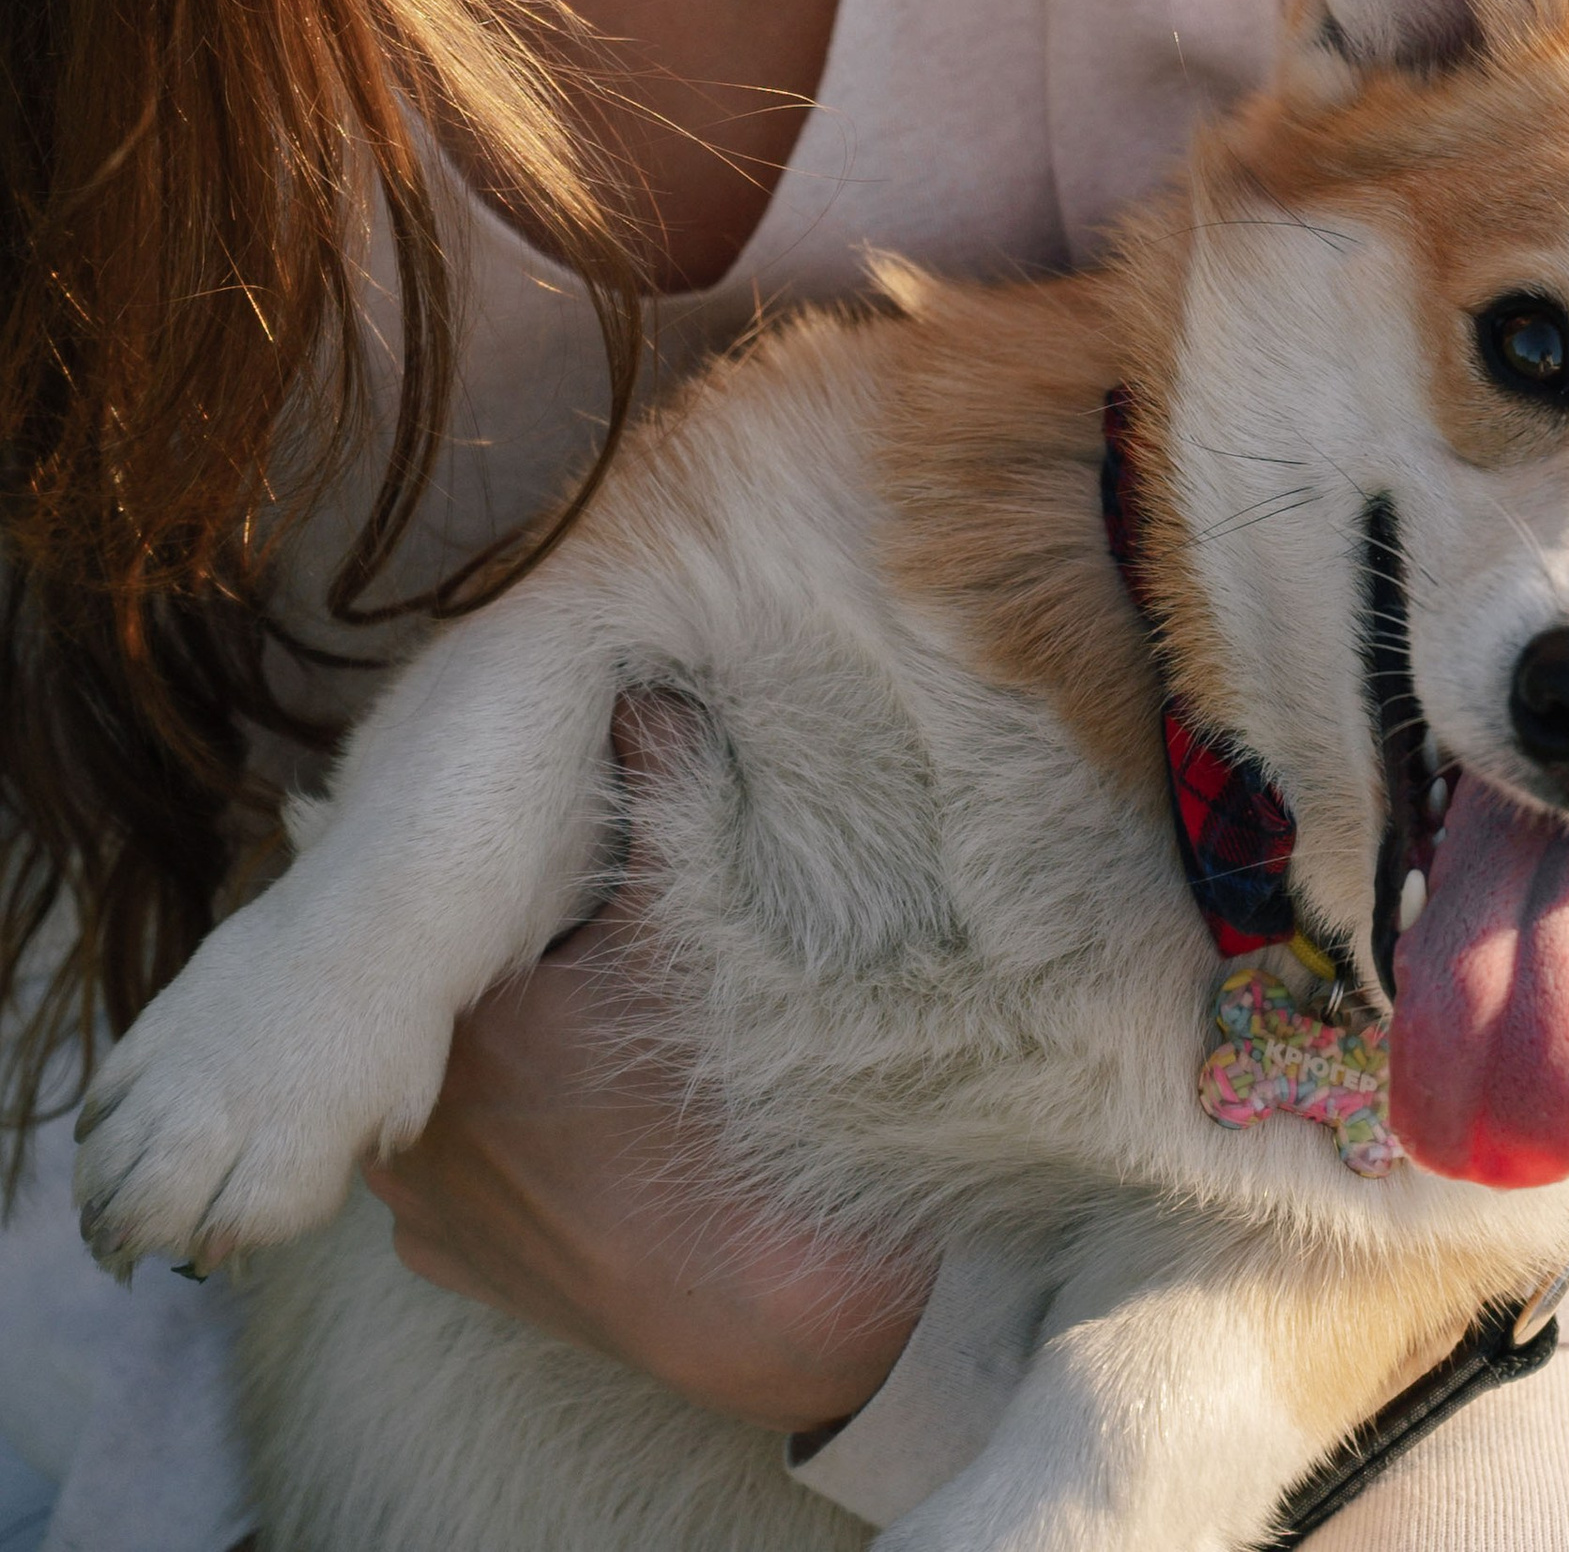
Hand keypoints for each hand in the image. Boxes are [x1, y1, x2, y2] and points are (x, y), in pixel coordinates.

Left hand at [363, 699, 926, 1430]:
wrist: (754, 1286)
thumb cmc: (715, 1099)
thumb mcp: (694, 923)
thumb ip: (661, 792)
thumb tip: (644, 691)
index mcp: (450, 1015)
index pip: (421, 926)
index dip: (459, 891)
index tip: (486, 862)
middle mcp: (406, 1109)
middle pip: (411, 1008)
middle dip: (455, 971)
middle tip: (525, 938)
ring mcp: (418, 1199)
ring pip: (414, 1089)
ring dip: (456, 1056)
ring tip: (528, 1023)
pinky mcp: (448, 1262)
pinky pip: (436, 1176)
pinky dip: (474, 1143)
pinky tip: (530, 1120)